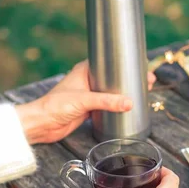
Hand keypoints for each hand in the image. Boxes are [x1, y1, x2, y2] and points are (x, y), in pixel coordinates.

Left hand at [16, 61, 156, 143]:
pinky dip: (117, 106)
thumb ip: (107, 101)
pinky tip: (127, 108)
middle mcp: (87, 81)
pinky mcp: (88, 110)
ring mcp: (88, 96)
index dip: (126, 64)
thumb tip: (130, 103)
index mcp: (85, 70)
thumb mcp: (84, 100)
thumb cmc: (55, 106)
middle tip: (148, 82)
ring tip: (142, 94)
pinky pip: (107, 106)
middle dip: (130, 80)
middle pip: (113, 78)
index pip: (109, 63)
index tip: (142, 68)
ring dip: (124, 94)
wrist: (40, 124)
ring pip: (111, 92)